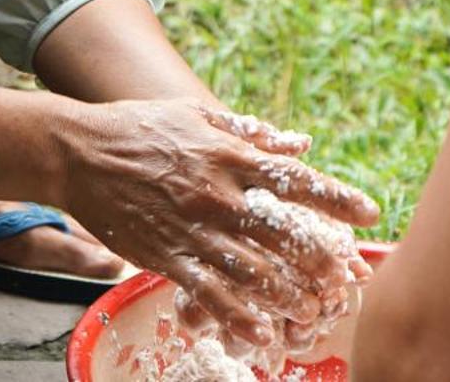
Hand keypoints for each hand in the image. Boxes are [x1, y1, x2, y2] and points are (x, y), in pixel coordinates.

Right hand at [57, 100, 378, 349]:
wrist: (78, 151)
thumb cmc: (141, 128)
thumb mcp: (198, 117)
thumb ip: (251, 134)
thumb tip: (302, 144)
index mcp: (228, 156)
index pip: (294, 179)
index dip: (336, 198)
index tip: (371, 213)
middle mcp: (217, 195)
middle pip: (282, 233)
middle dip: (321, 259)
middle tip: (348, 278)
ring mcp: (191, 229)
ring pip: (251, 270)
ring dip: (288, 293)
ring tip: (316, 310)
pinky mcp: (165, 255)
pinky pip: (207, 292)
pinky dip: (236, 315)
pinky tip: (261, 333)